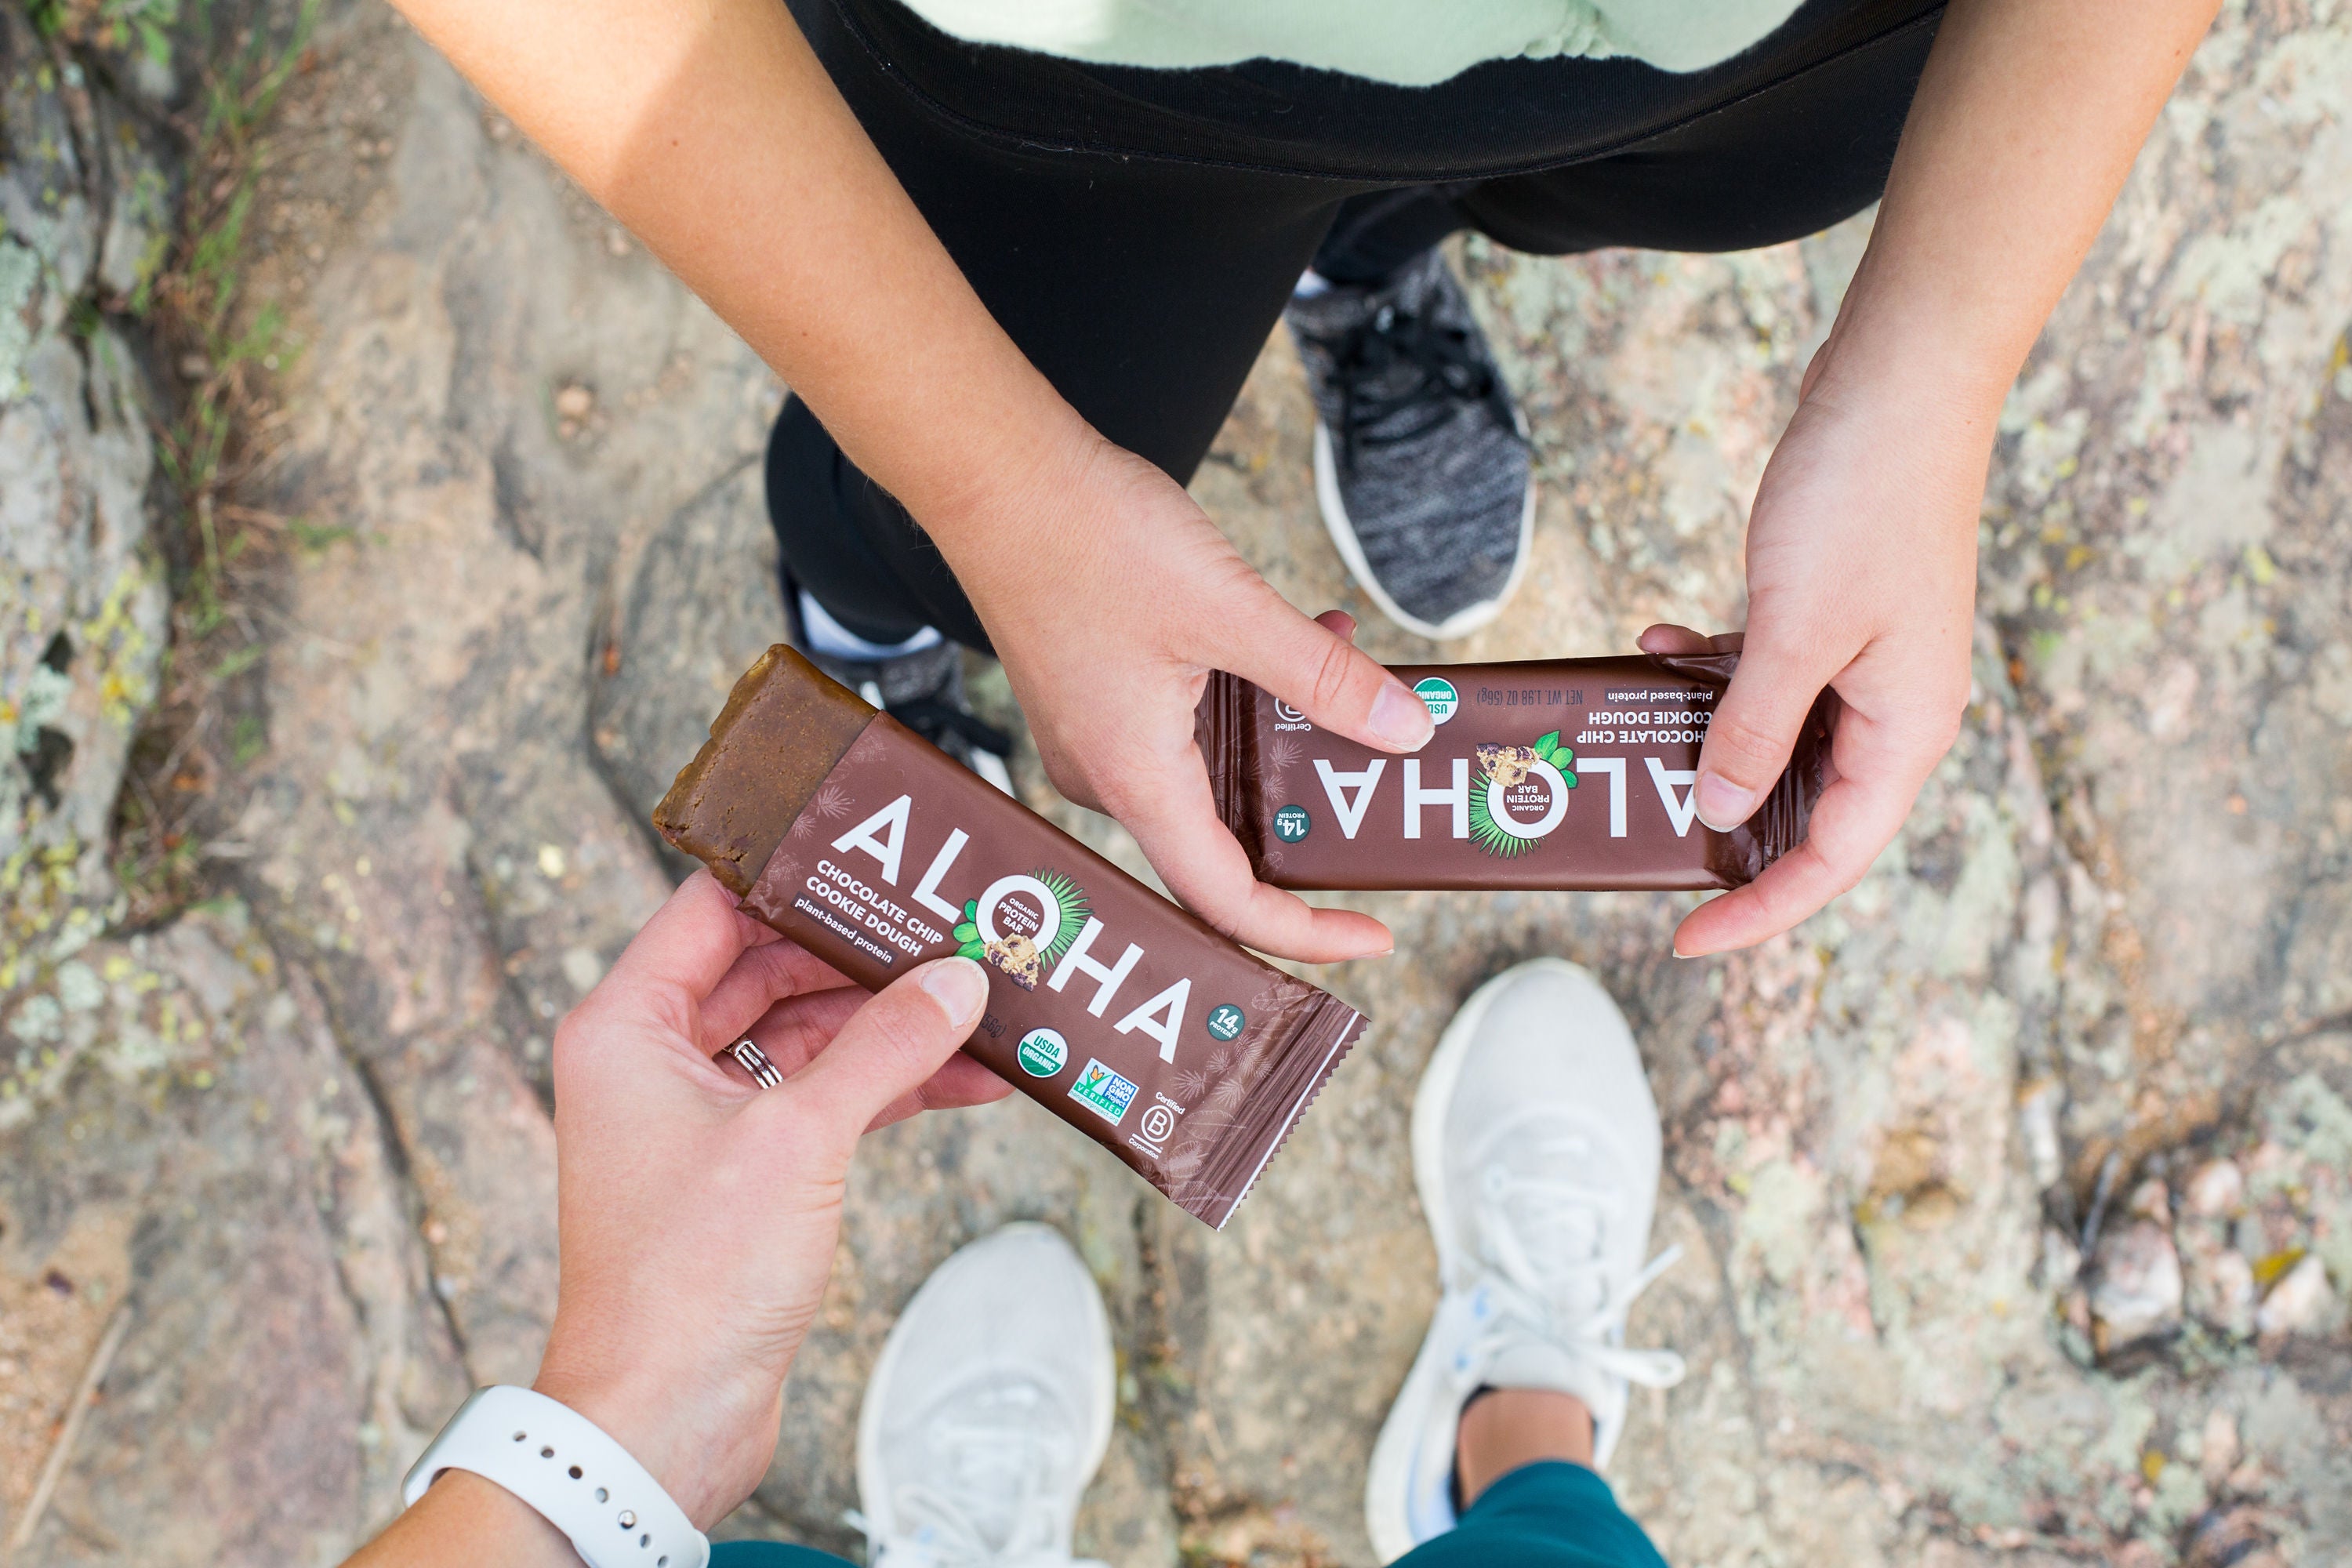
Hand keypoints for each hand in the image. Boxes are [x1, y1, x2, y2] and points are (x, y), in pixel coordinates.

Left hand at [526, 873, 1008, 1523]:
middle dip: (862, 955)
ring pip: (803, 1037)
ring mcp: (697, 1120)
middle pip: (768, 969)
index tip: (876, 855)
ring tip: (977, 997)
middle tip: (949, 925)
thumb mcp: (802, 1138)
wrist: (665, 1419)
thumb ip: (885, 1047)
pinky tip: (969, 1079)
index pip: (713, 907)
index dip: (795, 876)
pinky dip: (883, 1089)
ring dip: (885, 1025)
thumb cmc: (690, 1279)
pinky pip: (818, 1100)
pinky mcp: (740, 1174)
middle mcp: (652, 1062)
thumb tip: (957, 980)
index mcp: (626, 1026)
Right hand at [948, 434, 1431, 962]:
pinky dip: (1248, 703)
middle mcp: (1108, 776)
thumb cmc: (1088, 538)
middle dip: (1306, 827)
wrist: (994, 474)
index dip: (1304, 934)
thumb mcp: (1232, 610)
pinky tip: (1301, 637)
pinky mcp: (1095, 697)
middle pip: (1220, 849)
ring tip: (1355, 687)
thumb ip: (1324, 678)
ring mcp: (1096, 738)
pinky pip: (1186, 732)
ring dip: (1285, 747)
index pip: (1227, 900)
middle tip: (1378, 801)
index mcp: (1134, 780)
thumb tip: (1405, 731)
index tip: (1372, 939)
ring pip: (1211, 778)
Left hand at [1652, 350, 1984, 957]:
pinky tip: (1654, 645)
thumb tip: (1716, 812)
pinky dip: (1708, 673)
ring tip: (1627, 746)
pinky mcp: (1828, 616)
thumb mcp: (1794, 631)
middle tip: (1640, 844)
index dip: (1759, 909)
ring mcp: (1861, 662)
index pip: (1833, 858)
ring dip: (1702, 743)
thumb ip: (1753, 730)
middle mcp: (1890, 709)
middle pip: (1804, 810)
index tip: (1685, 939)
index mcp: (1905, 731)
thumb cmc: (1863, 500)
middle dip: (1723, 831)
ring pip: (1774, 741)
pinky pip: (1762, 676)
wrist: (1898, 381)